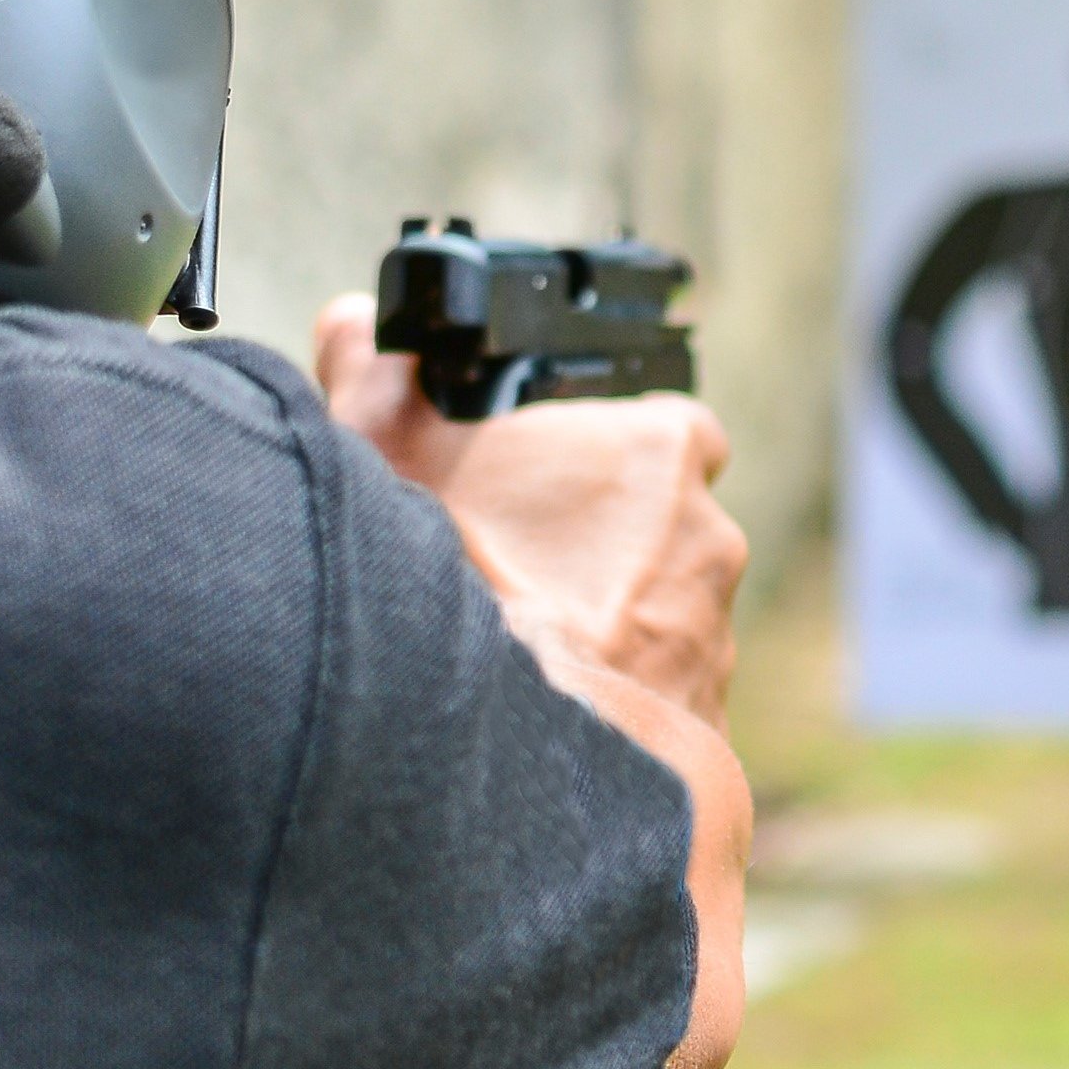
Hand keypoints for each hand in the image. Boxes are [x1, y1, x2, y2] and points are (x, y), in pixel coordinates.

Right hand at [312, 296, 746, 718]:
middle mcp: (708, 540)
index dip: (612, 449)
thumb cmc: (453, 579)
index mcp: (660, 453)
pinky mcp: (704, 728)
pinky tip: (545, 719)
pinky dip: (613, 710)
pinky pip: (659, 707)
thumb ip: (373, 371)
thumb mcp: (379, 448)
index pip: (670, 428)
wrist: (498, 742)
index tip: (554, 477)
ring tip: (521, 652)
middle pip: (664, 528)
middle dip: (602, 549)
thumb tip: (356, 325)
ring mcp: (713, 639)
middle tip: (517, 570)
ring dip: (609, 631)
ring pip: (663, 621)